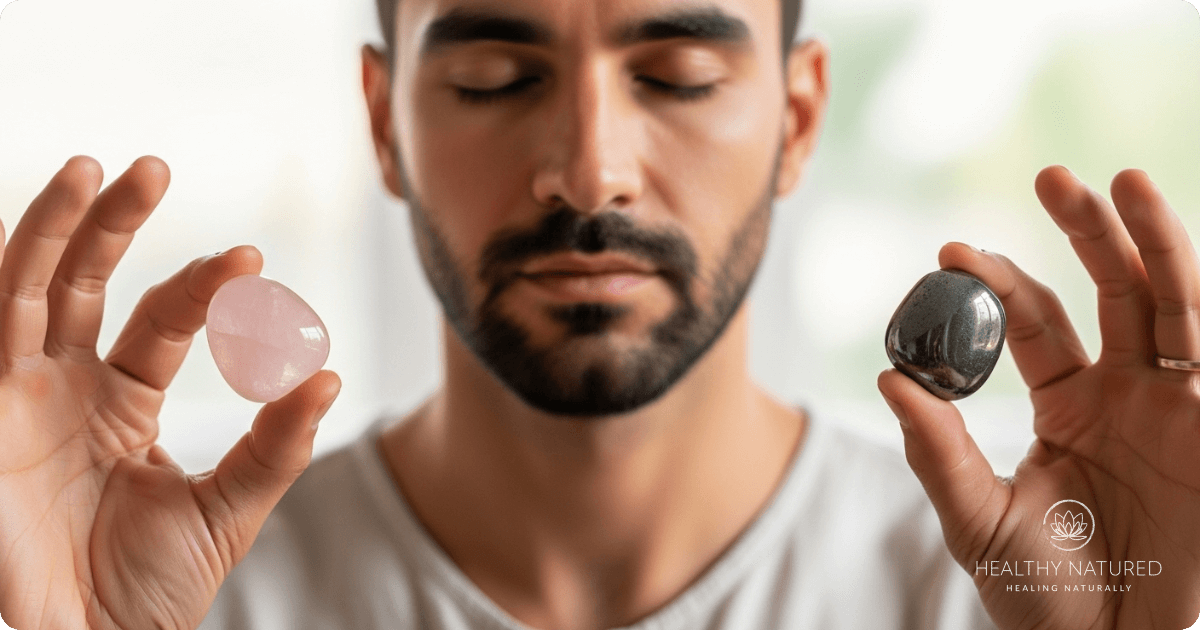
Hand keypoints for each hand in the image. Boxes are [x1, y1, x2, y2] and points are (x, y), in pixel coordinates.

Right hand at [0, 157, 340, 628]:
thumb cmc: (148, 594)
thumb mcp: (226, 510)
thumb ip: (274, 445)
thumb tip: (327, 374)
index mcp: (122, 405)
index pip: (161, 322)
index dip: (200, 287)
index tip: (252, 262)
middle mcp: (66, 390)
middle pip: (86, 283)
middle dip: (113, 223)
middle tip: (155, 167)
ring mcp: (19, 398)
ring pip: (29, 288)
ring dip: (53, 226)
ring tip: (91, 168)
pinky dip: (11, 272)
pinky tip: (28, 225)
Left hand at [878, 166, 1199, 628]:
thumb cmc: (1043, 595)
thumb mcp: (977, 518)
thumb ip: (937, 451)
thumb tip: (889, 376)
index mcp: (1067, 403)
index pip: (1034, 320)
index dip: (1000, 280)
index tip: (949, 248)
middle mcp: (1126, 392)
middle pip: (1114, 290)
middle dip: (1089, 230)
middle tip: (1053, 176)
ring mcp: (1178, 406)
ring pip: (1173, 305)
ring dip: (1155, 242)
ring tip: (1123, 182)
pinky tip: (1184, 263)